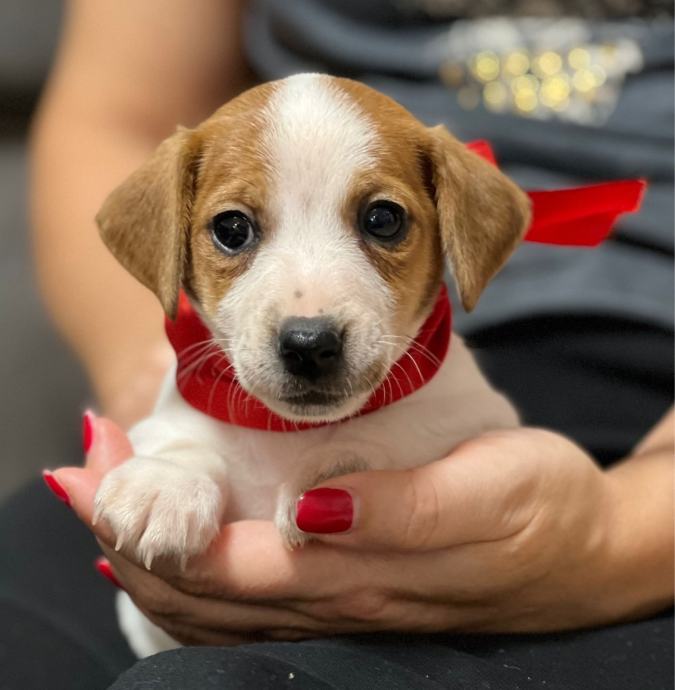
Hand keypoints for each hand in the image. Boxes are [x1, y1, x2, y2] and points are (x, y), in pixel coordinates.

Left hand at [53, 416, 644, 644]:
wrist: (583, 549)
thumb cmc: (537, 513)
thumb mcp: (482, 499)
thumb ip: (395, 514)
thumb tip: (306, 514)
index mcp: (361, 575)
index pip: (230, 570)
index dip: (157, 535)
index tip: (97, 481)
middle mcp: (339, 593)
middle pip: (209, 590)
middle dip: (132, 538)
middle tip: (77, 477)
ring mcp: (345, 592)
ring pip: (225, 594)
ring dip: (155, 549)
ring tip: (102, 498)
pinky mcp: (358, 577)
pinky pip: (260, 584)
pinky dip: (205, 558)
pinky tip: (186, 531)